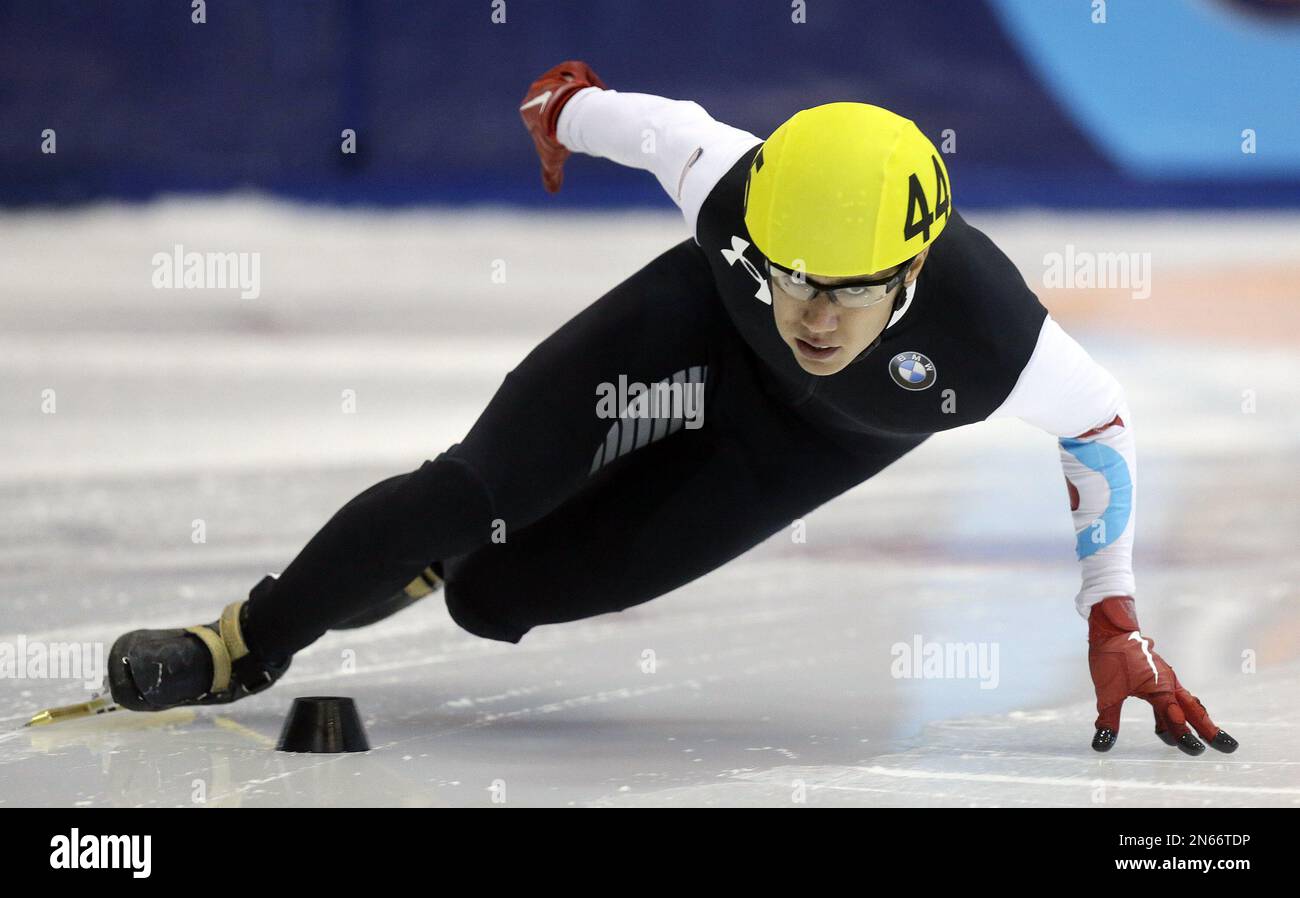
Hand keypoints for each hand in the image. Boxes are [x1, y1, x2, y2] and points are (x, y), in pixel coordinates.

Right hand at [519, 60, 607, 192]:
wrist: (568, 116)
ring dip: (579, 95)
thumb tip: (552, 191)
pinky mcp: (571, 67)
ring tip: (591, 109)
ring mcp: (554, 75)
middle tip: (581, 122)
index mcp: (528, 107)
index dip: (555, 125)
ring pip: (570, 85)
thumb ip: (551, 174)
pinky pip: (582, 74)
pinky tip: (599, 93)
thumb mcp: (551, 159)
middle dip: (567, 110)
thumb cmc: (556, 137)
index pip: (542, 115)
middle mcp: (538, 87)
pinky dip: (590, 82)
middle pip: (556, 99)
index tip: (566, 133)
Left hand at [1087, 596, 1237, 754]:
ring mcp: (1166, 679)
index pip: (1176, 717)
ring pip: (1186, 704)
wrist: (1111, 630)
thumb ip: (1108, 721)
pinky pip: (1174, 698)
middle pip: (1193, 710)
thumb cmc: (1111, 657)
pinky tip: (1172, 722)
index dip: (1184, 735)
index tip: (1195, 750)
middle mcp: (1168, 684)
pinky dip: (1177, 711)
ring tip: (1207, 739)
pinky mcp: (1159, 677)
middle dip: (1209, 730)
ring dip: (1197, 721)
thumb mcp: (1107, 693)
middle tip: (1228, 747)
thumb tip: (1102, 745)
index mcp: (1160, 688)